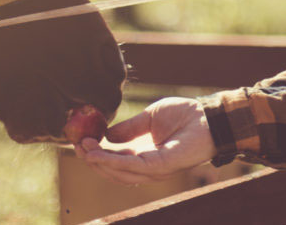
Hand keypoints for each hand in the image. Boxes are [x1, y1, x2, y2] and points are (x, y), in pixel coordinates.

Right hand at [76, 97, 216, 184]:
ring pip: (119, 172)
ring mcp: (154, 170)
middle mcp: (148, 167)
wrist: (208, 115)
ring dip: (98, 161)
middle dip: (93, 159)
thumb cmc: (185, 114)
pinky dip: (113, 160)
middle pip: (114, 170)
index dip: (96, 153)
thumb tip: (106, 134)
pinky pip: (132, 166)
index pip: (115, 160)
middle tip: (76, 146)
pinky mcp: (161, 167)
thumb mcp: (150, 117)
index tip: (79, 142)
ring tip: (83, 148)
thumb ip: (130, 128)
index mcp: (144, 155)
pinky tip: (98, 151)